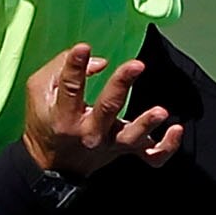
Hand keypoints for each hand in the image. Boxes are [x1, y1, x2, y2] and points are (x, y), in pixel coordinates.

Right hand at [21, 44, 181, 178]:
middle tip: (136, 65)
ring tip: (161, 111)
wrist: (52, 166)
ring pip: (131, 137)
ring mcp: (110, 144)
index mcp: (64, 116)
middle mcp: (89, 132)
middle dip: (121, 85)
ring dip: (146, 124)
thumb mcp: (39, 90)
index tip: (83, 48)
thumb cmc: (46, 121)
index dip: (75, 66)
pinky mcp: (125, 151)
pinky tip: (176, 129)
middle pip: (107, 109)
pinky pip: (151, 157)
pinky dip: (167, 147)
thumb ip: (62, 67)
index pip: (70, 88)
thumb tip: (100, 62)